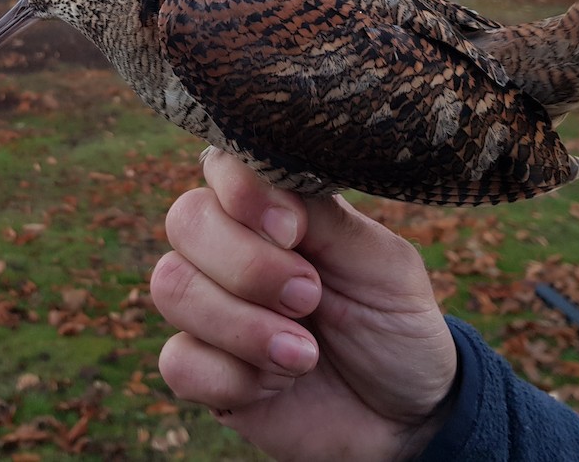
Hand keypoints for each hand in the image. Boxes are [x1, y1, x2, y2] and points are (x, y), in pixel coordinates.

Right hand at [151, 148, 458, 461]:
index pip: (222, 165)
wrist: (407, 413)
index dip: (242, 191)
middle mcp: (229, 247)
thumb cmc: (395, 322)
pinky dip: (235, 378)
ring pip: (171, 287)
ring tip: (306, 354)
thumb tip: (264, 180)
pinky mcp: (201, 369)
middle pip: (185, 221)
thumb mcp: (381, 262)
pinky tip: (280, 383)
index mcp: (274, 208)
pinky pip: (177, 361)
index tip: (291, 231)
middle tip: (309, 297)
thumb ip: (323, 216)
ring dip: (243, 326)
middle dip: (248, 266)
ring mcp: (209, 306)